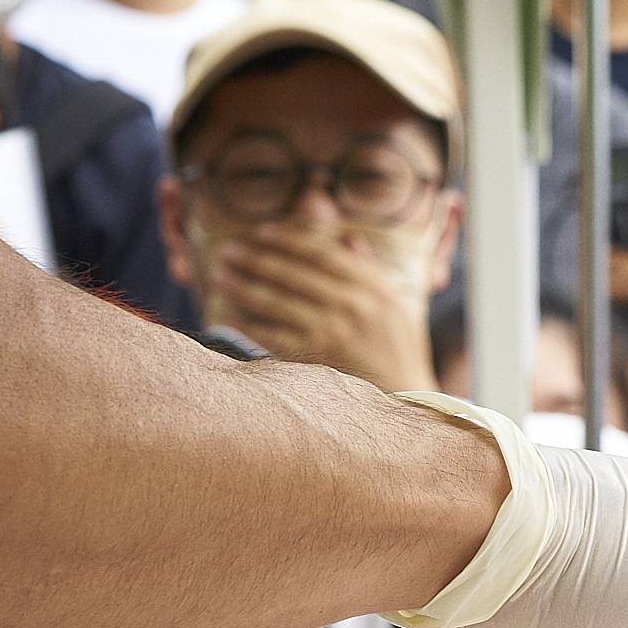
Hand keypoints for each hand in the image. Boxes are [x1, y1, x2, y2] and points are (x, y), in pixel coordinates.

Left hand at [216, 222, 439, 394]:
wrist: (407, 394)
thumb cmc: (400, 348)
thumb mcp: (397, 303)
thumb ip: (370, 269)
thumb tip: (347, 237)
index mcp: (371, 286)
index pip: (320, 252)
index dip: (286, 239)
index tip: (261, 233)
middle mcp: (352, 305)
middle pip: (292, 273)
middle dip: (255, 258)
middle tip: (228, 251)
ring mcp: (333, 331)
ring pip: (277, 301)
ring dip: (243, 286)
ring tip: (219, 276)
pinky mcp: (318, 357)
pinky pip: (275, 335)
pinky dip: (250, 324)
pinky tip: (230, 314)